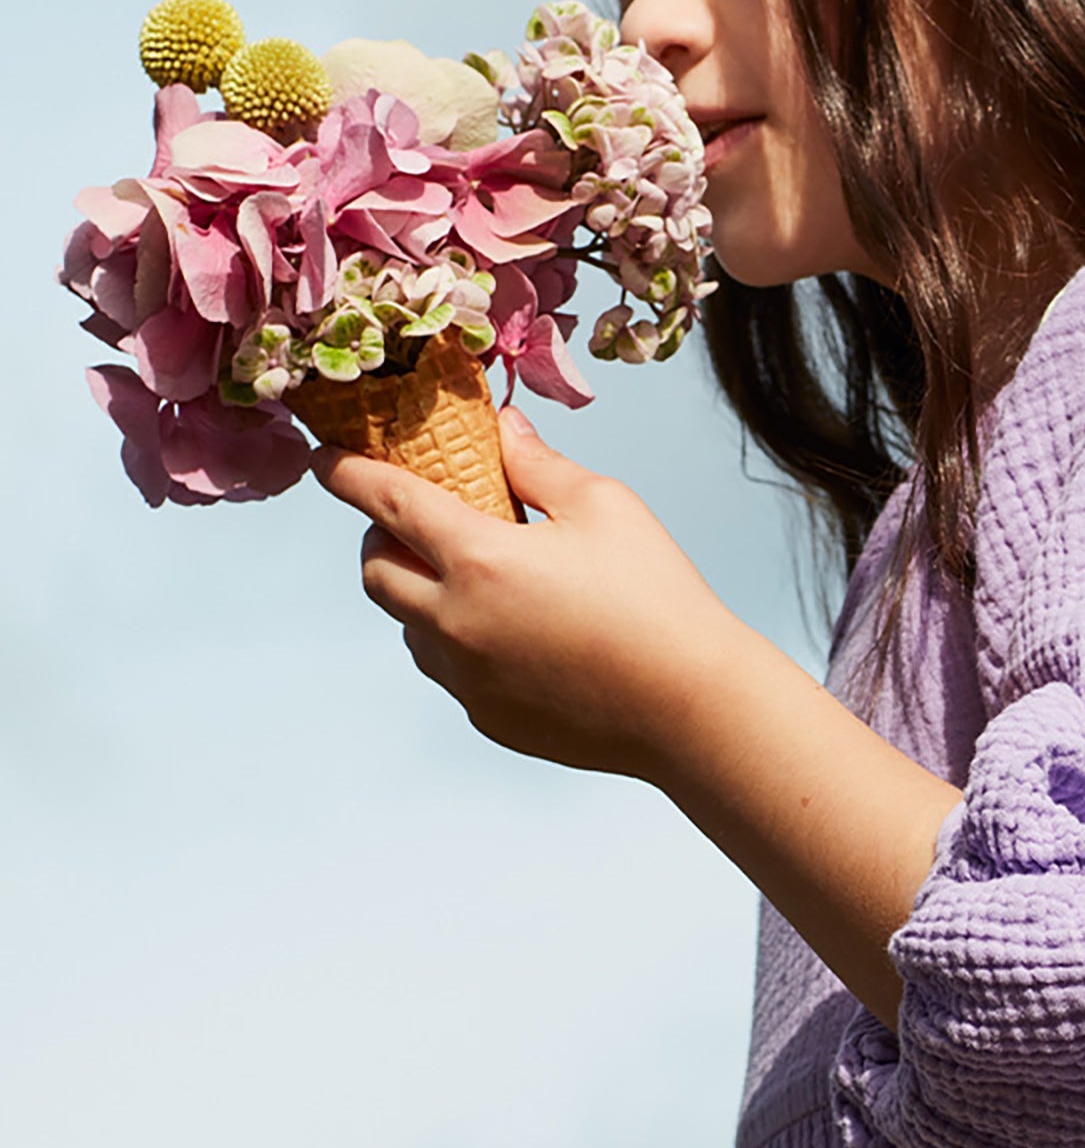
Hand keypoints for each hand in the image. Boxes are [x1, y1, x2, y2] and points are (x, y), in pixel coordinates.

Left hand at [312, 406, 741, 781]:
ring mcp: (467, 679)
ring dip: (421, 595)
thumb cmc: (659, 599)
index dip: (348, 473)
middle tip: (418, 525)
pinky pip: (450, 672)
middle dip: (381, 540)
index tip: (327, 459)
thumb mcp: (605, 507)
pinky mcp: (488, 718)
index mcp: (480, 559)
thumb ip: (538, 464)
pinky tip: (516, 635)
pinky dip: (460, 643)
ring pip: (409, 627)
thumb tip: (499, 429)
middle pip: (376, 572)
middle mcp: (456, 622)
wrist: (693, 706)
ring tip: (478, 583)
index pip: (386, 502)